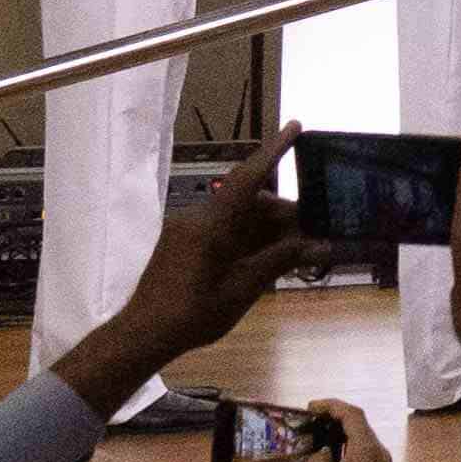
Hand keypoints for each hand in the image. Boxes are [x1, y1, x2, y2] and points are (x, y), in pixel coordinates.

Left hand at [55, 132, 306, 417]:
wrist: (142, 335)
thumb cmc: (192, 313)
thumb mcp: (242, 288)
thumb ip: (279, 261)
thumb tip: (318, 245)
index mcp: (210, 225)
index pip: (248, 177)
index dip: (274, 151)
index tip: (296, 126)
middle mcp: (197, 219)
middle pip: (248, 202)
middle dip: (283, 212)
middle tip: (315, 228)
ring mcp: (187, 232)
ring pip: (236, 218)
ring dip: (266, 229)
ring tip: (296, 249)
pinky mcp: (182, 246)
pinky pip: (222, 232)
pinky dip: (247, 239)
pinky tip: (267, 258)